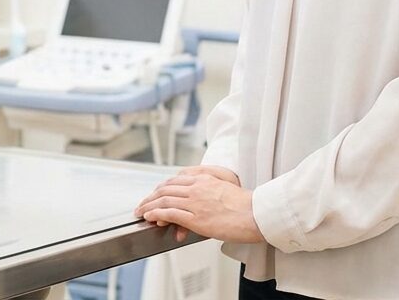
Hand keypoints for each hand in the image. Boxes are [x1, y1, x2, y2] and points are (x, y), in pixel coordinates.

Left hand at [134, 170, 263, 244]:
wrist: (258, 214)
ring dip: (148, 206)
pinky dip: (156, 214)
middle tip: (142, 204)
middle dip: (150, 197)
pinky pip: (169, 214)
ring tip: (140, 212)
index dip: (160, 188)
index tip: (154, 195)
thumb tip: (201, 198)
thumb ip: (210, 188)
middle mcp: (197, 188)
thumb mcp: (225, 187)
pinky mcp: (196, 218)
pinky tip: (150, 217)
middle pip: (165, 189)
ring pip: (163, 201)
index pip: (174, 181)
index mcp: (204, 179)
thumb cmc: (247, 205)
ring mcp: (195, 203)